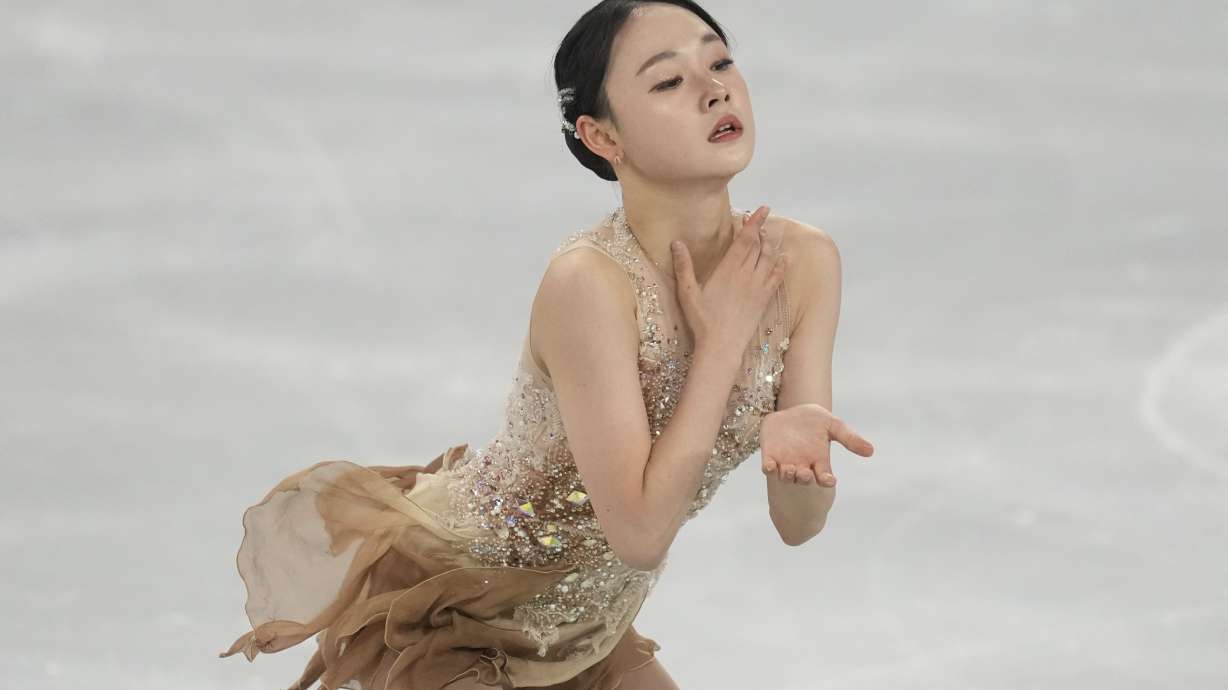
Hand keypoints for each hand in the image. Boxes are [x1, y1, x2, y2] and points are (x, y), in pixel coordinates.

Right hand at [671, 205, 787, 354]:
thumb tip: (676, 243)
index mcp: (728, 269)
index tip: (761, 209)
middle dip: (760, 230)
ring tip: (767, 235)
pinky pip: (777, 277)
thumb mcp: (687, 292)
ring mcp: (758, 287)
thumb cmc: (702, 321)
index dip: (754, 222)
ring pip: (769, 258)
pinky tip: (784, 259)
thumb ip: (683, 266)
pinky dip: (782, 266)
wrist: (721, 346)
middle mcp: (746, 275)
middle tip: (760, 219)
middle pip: (758, 246)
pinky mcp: (764, 299)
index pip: (745, 239)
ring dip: (770, 245)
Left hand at [760, 403, 874, 485]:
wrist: (791, 411)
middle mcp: (802, 465)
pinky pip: (768, 468)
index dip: (826, 481)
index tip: (829, 480)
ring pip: (786, 476)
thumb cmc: (814, 420)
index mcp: (818, 461)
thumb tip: (870, 451)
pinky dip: (769, 469)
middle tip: (806, 474)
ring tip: (790, 469)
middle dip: (804, 479)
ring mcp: (785, 462)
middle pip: (803, 479)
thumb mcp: (833, 425)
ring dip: (788, 475)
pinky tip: (770, 466)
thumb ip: (849, 438)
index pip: (823, 477)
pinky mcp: (770, 456)